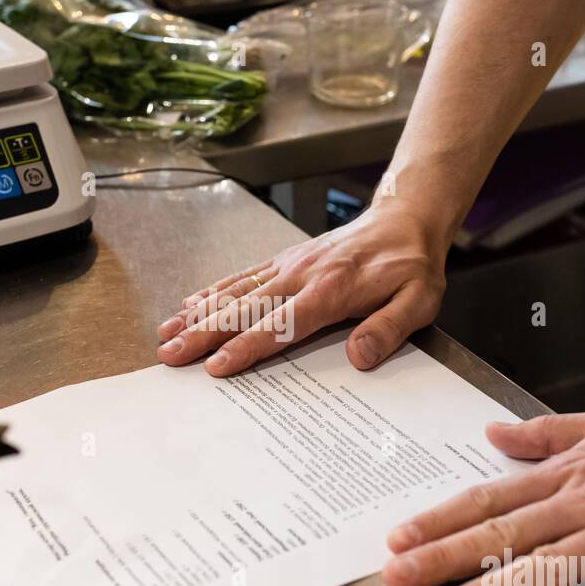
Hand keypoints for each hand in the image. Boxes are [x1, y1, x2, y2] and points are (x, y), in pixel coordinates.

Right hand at [156, 203, 448, 376]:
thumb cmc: (411, 265)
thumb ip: (389, 329)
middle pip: (243, 310)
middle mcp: (301, 275)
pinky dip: (212, 290)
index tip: (217, 367)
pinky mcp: (284, 259)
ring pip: (234, 292)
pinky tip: (189, 304)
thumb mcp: (419, 301)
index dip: (246, 347)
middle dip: (203, 335)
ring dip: (197, 315)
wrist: (404, 218)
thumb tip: (359, 357)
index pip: (280, 325)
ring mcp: (288, 265)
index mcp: (331, 290)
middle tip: (170, 356)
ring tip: (165, 336)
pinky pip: (242, 276)